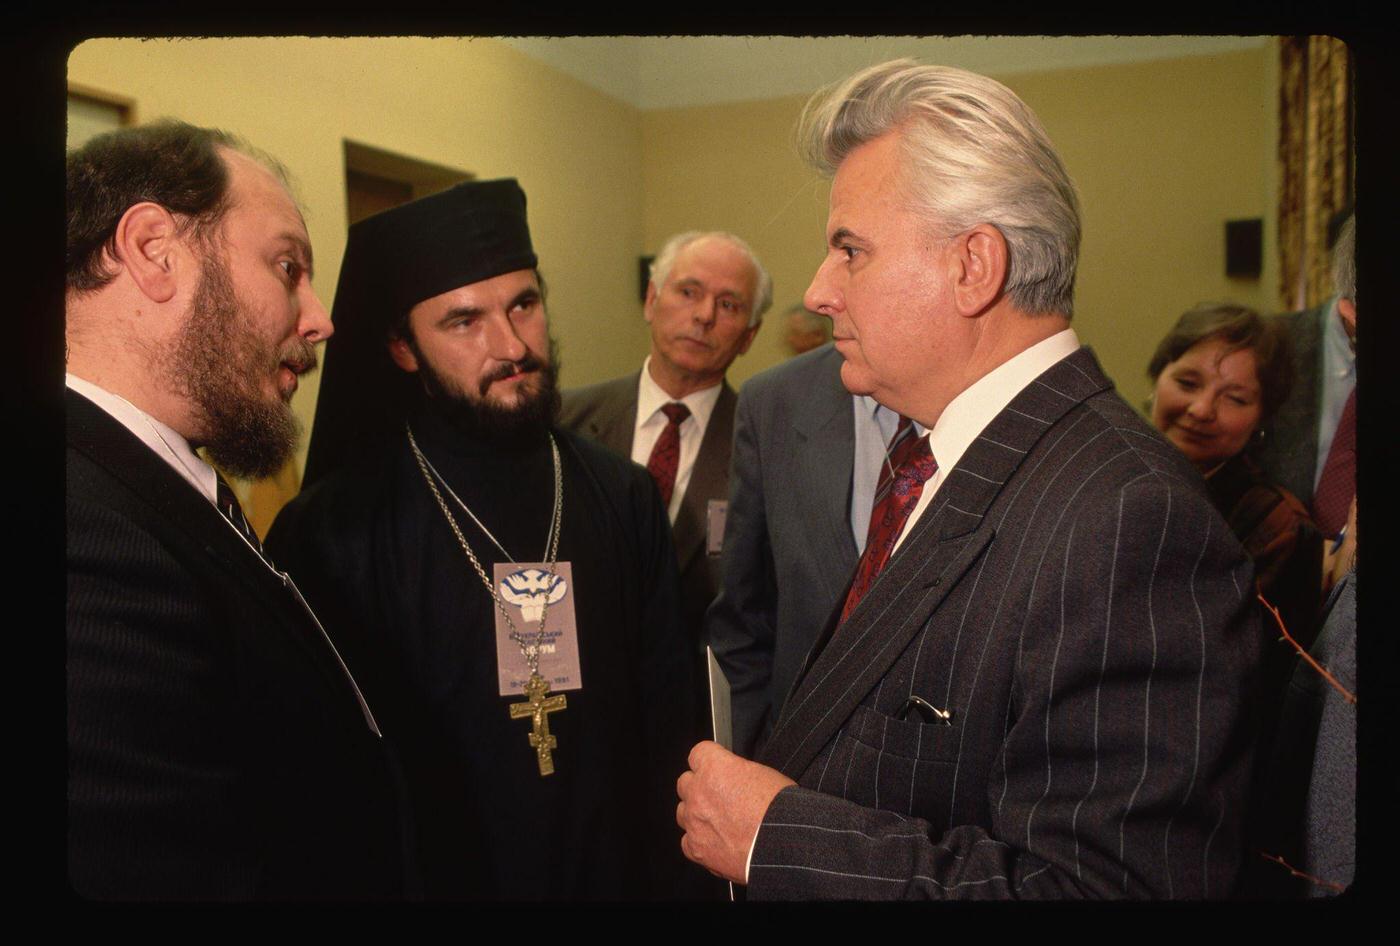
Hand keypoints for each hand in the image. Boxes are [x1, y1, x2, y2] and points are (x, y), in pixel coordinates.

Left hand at [676, 740, 794, 883]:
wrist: (782, 846)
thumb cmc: (780, 810)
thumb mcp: (763, 774)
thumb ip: (737, 773)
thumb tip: (733, 778)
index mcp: (714, 768)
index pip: (698, 754)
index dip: (710, 760)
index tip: (717, 766)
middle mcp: (698, 793)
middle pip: (685, 782)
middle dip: (699, 786)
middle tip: (719, 795)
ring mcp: (694, 821)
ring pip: (683, 811)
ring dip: (697, 813)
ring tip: (718, 821)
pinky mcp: (696, 849)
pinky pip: (688, 841)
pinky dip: (700, 841)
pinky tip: (716, 841)